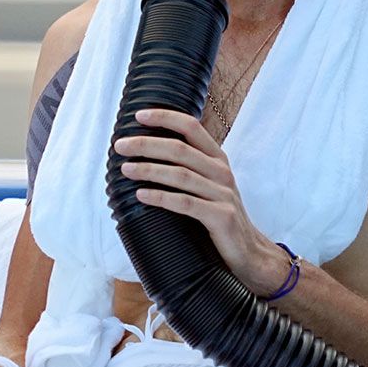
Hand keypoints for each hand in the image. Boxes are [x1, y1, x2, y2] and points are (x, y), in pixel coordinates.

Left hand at [114, 108, 291, 295]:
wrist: (248, 251)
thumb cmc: (218, 216)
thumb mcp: (208, 185)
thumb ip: (187, 167)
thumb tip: (145, 151)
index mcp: (217, 158)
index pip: (191, 127)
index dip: (165, 117)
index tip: (138, 115)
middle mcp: (221, 172)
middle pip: (180, 149)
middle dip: (146, 144)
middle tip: (120, 146)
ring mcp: (223, 194)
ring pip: (180, 175)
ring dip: (148, 170)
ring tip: (125, 169)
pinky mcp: (221, 216)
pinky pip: (185, 203)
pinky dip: (160, 197)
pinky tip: (141, 195)